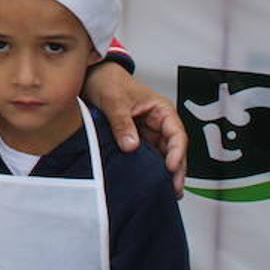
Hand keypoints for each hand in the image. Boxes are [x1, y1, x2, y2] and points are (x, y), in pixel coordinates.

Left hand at [83, 61, 186, 196]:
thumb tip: (131, 146)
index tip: (171, 167)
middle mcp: (159, 124)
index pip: (177, 134)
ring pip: (161, 156)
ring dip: (162, 173)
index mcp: (162, 110)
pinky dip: (147, 169)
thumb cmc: (108, 80)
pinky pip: (145, 156)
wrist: (92, 76)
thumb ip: (122, 122)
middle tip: (173, 190)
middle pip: (173, 150)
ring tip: (164, 193)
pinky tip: (146, 183)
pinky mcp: (135, 140)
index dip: (177, 152)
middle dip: (175, 170)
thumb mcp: (114, 100)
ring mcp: (148, 133)